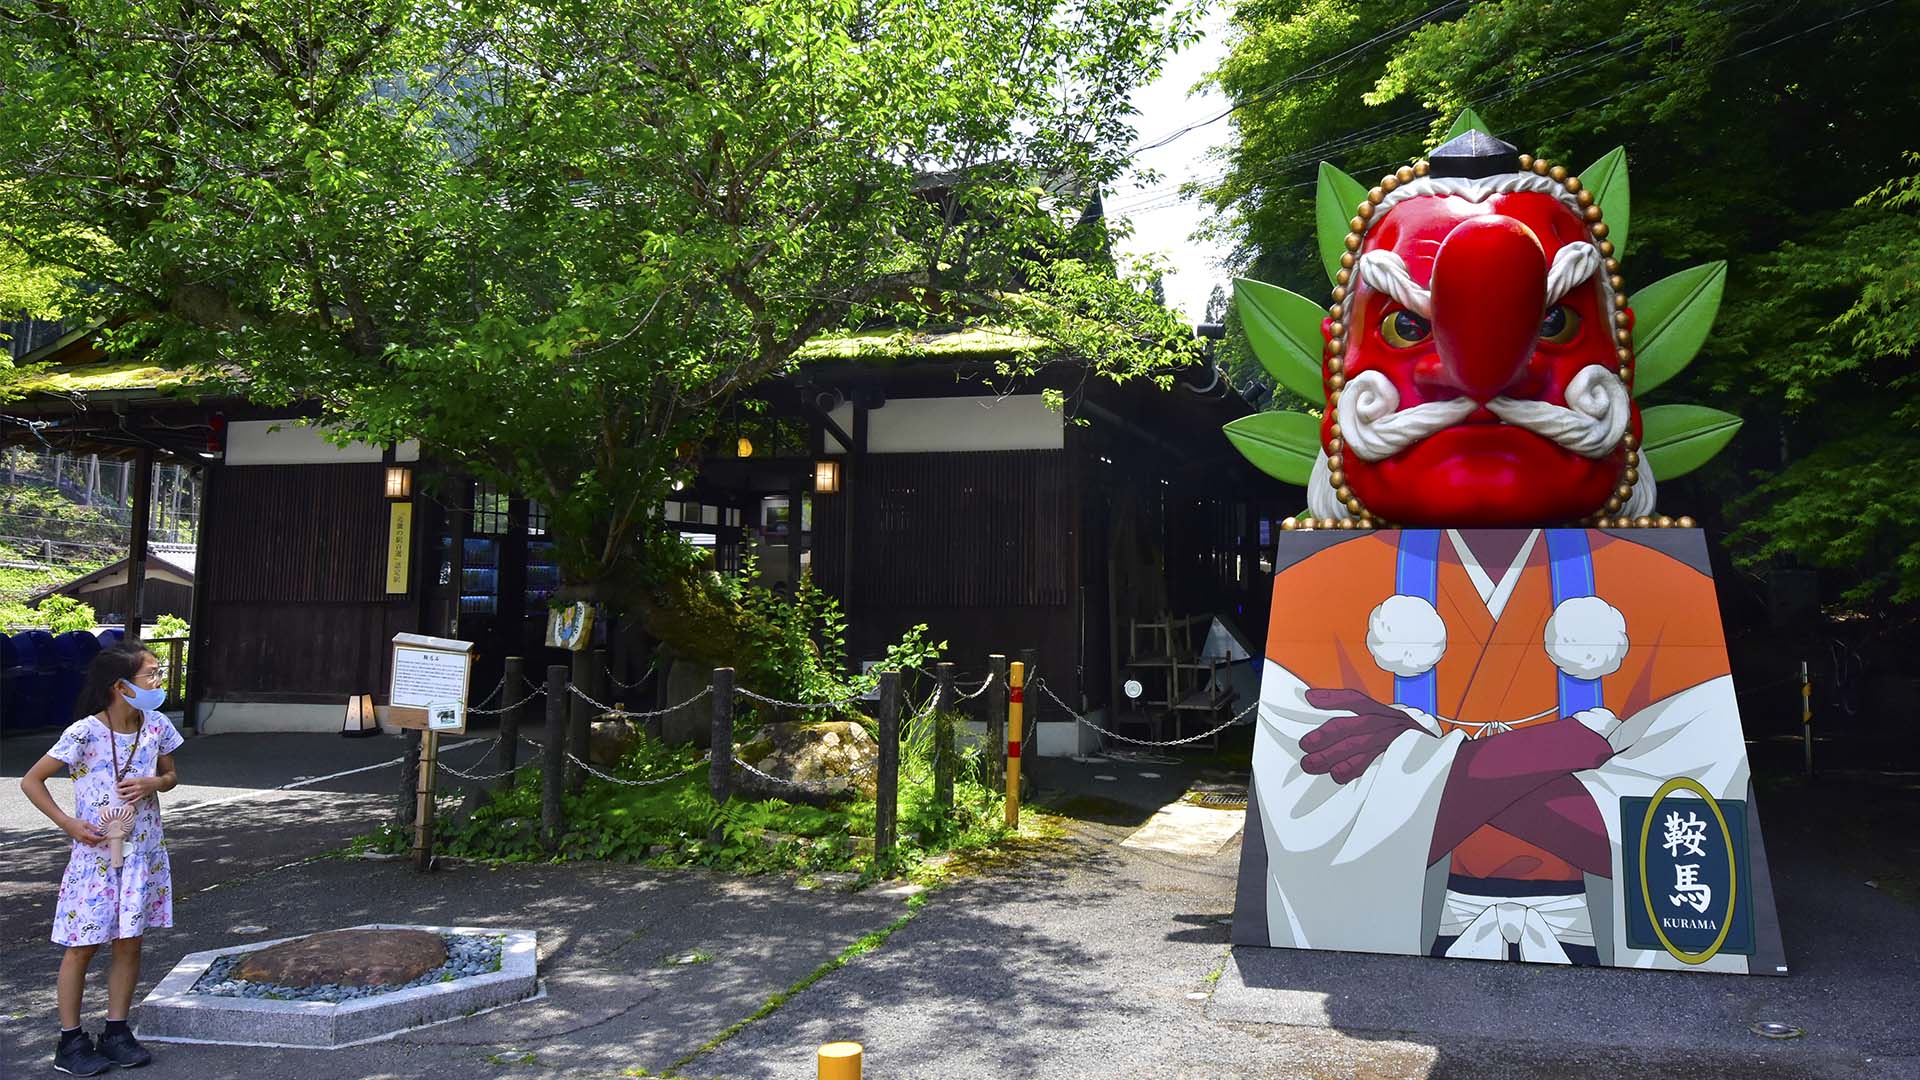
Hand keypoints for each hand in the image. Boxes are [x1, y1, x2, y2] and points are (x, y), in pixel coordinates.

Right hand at [62, 816, 105, 846]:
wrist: (65, 824)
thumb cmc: (75, 822)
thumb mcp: (85, 823)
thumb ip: (92, 827)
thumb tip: (99, 830)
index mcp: (84, 835)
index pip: (95, 839)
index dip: (102, 838)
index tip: (106, 836)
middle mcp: (82, 839)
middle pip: (93, 843)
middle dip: (99, 841)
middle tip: (104, 837)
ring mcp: (79, 840)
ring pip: (89, 843)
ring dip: (95, 842)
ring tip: (99, 837)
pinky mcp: (78, 839)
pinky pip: (86, 842)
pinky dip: (90, 841)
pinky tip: (93, 837)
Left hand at [116, 776, 159, 802]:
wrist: (157, 783)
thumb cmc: (148, 779)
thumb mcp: (140, 777)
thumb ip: (132, 780)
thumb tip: (124, 782)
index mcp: (137, 780)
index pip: (125, 782)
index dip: (119, 784)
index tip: (116, 785)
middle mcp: (138, 786)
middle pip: (125, 789)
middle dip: (119, 790)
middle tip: (116, 790)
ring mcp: (140, 792)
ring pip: (128, 796)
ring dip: (122, 797)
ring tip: (119, 796)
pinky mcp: (142, 796)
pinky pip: (135, 800)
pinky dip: (131, 802)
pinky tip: (127, 802)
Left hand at [1299, 689, 1423, 783]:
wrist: (1423, 739)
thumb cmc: (1389, 724)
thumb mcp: (1370, 709)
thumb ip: (1340, 703)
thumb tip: (1310, 697)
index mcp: (1375, 708)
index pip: (1354, 699)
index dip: (1332, 698)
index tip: (1310, 699)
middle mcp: (1381, 723)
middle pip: (1351, 727)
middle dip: (1326, 737)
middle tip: (1306, 745)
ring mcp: (1384, 742)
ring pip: (1356, 749)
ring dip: (1332, 757)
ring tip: (1311, 764)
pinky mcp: (1385, 758)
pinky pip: (1366, 766)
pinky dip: (1348, 772)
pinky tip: (1335, 775)